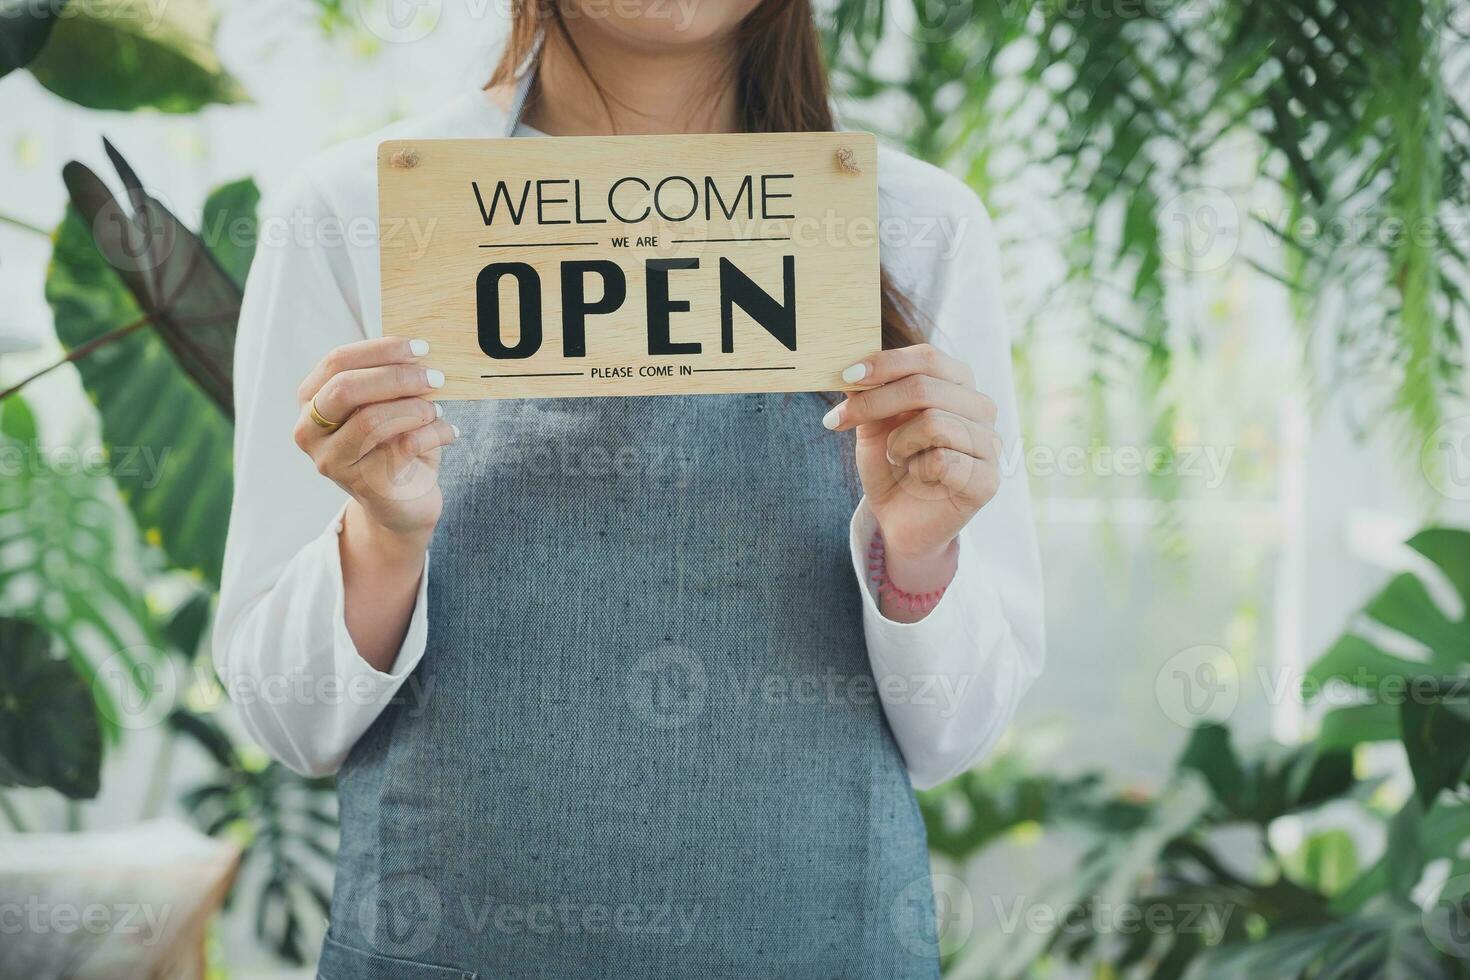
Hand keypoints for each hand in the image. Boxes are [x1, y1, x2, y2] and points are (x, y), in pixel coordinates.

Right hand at [293, 337, 455, 544]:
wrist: (403, 503)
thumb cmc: (394, 443)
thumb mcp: (387, 405)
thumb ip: (389, 378)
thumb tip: (418, 350)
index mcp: (311, 400)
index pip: (337, 362)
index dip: (380, 350)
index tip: (420, 347)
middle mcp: (310, 431)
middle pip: (345, 389)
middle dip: (397, 377)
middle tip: (435, 376)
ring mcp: (332, 461)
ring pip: (370, 419)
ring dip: (415, 408)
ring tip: (437, 409)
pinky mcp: (362, 484)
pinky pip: (402, 446)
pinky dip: (433, 432)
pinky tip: (448, 431)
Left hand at [823, 343, 1000, 592]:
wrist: (900, 522)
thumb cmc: (891, 467)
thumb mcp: (873, 424)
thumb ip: (868, 393)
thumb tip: (852, 365)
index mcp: (958, 385)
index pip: (927, 357)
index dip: (884, 363)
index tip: (845, 376)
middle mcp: (981, 408)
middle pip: (924, 387)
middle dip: (874, 402)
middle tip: (840, 420)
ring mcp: (990, 444)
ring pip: (934, 422)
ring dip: (898, 443)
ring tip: (897, 458)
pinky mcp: (987, 480)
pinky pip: (943, 461)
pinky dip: (917, 469)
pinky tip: (919, 478)